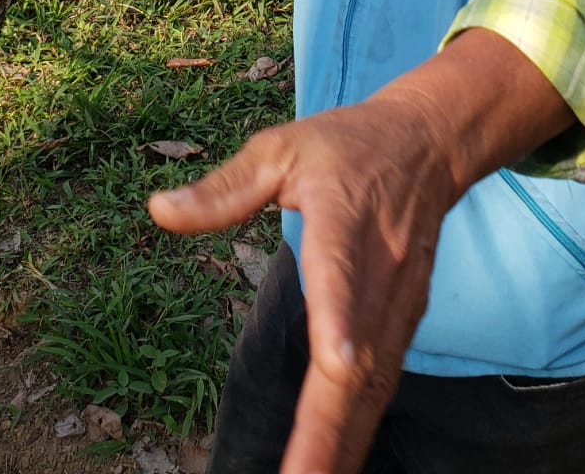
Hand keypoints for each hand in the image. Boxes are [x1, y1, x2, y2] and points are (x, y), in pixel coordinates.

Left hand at [149, 87, 457, 473]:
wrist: (425, 142)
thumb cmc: (344, 146)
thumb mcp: (279, 148)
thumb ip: (224, 187)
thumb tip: (159, 211)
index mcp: (343, 217)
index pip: (340, 270)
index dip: (338, 317)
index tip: (337, 364)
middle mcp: (378, 268)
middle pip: (359, 355)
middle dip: (329, 426)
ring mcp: (398, 301)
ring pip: (374, 384)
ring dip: (344, 442)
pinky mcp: (405, 322)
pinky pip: (383, 385)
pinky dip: (359, 430)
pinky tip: (334, 466)